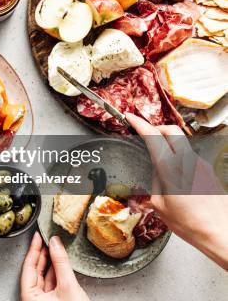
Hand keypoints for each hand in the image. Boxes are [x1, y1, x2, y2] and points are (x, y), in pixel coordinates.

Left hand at [20, 232, 88, 300]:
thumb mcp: (68, 285)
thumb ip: (60, 262)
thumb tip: (55, 243)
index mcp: (29, 297)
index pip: (28, 267)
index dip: (34, 250)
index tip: (37, 236)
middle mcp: (33, 299)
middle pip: (35, 271)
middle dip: (42, 254)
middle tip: (47, 238)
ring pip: (44, 277)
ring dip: (50, 262)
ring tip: (55, 246)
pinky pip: (52, 283)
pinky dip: (56, 272)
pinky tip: (60, 262)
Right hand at [127, 113, 227, 269]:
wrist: (220, 233)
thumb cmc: (189, 224)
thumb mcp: (159, 205)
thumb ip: (155, 182)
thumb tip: (156, 172)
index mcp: (172, 168)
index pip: (153, 136)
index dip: (139, 124)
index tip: (130, 118)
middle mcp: (189, 161)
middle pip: (172, 130)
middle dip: (156, 128)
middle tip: (145, 135)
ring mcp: (201, 164)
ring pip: (182, 144)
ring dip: (168, 145)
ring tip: (159, 162)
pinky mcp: (209, 171)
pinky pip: (190, 157)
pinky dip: (179, 159)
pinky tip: (175, 177)